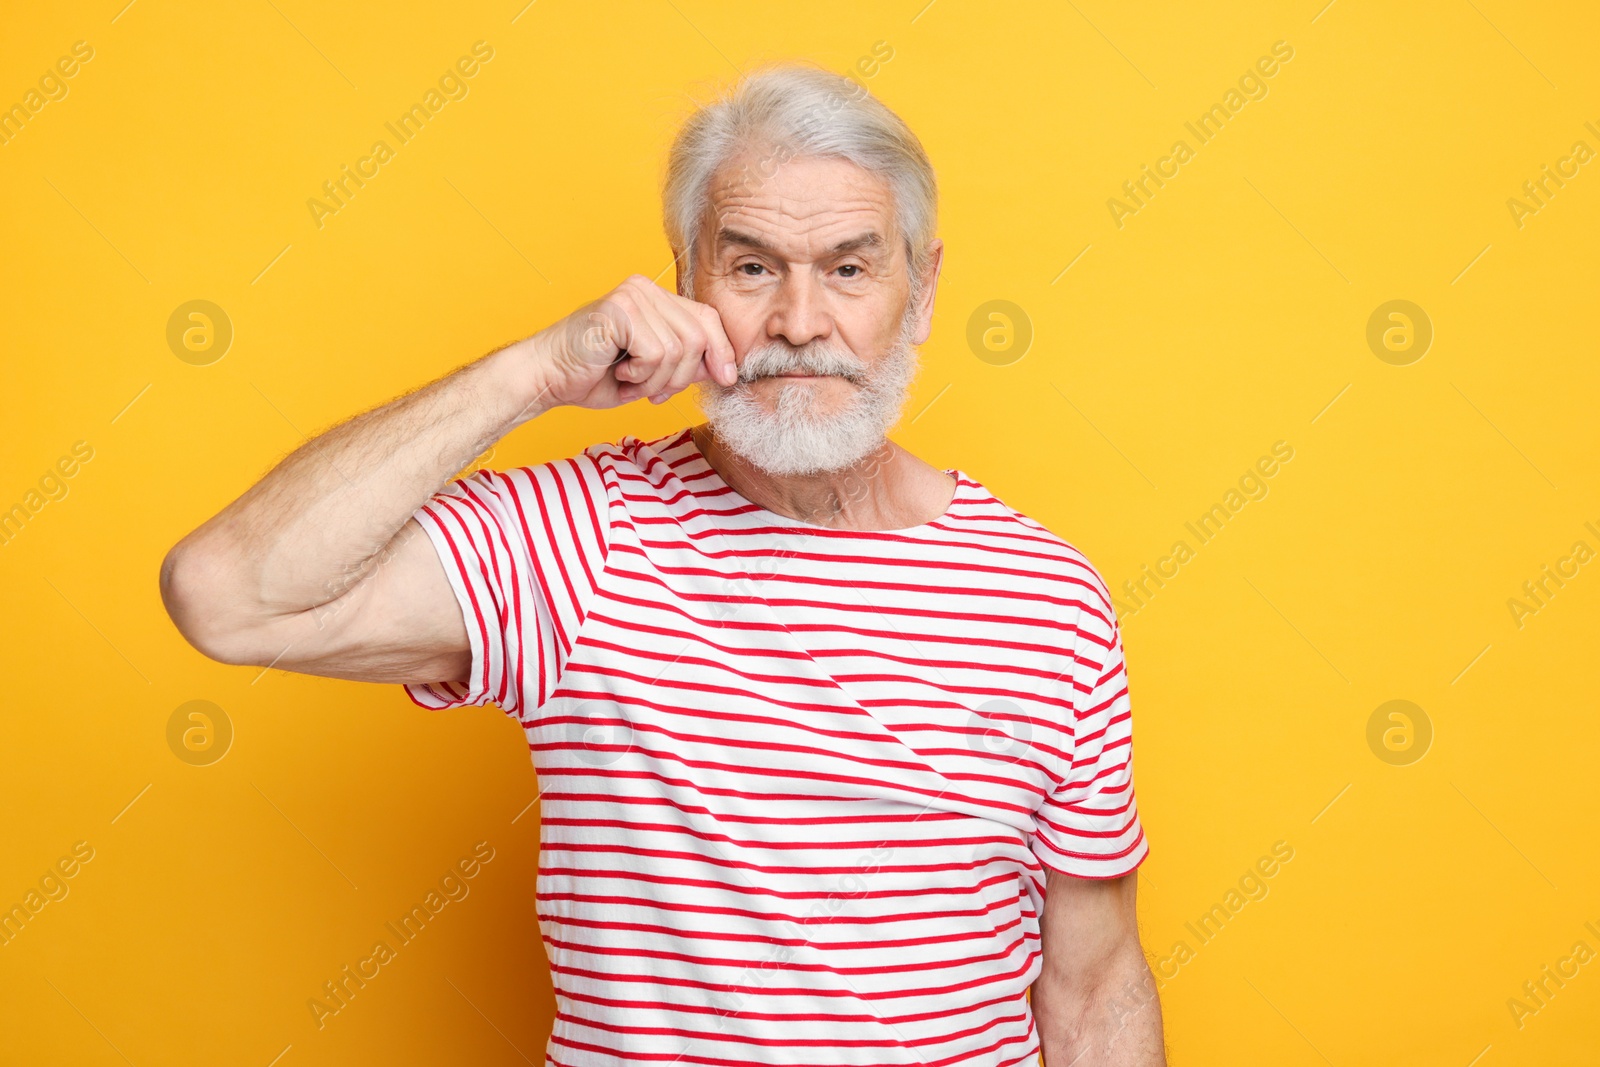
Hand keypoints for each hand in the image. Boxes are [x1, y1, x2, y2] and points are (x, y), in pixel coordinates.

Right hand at [527, 274, 738, 410]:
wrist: (548, 378)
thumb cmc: (593, 375)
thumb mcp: (652, 372)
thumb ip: (685, 363)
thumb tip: (725, 368)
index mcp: (655, 298)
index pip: (707, 317)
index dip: (722, 350)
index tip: (726, 379)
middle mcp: (645, 289)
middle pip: (698, 336)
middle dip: (682, 376)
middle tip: (653, 392)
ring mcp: (632, 296)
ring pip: (678, 349)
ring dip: (656, 380)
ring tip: (630, 381)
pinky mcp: (620, 310)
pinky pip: (656, 353)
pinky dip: (641, 376)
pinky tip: (619, 372)